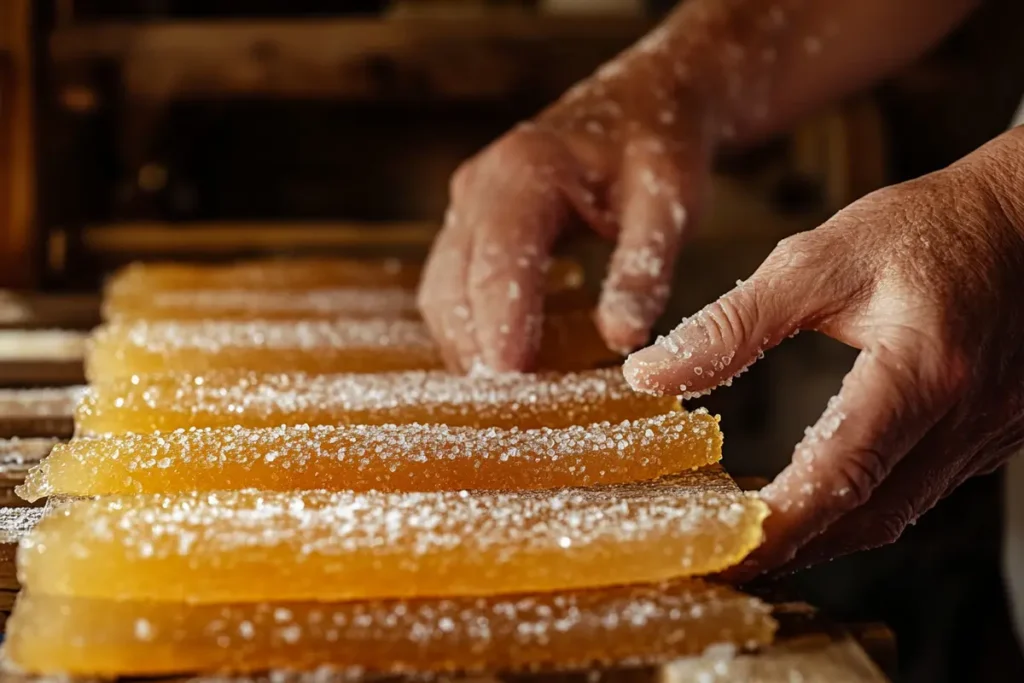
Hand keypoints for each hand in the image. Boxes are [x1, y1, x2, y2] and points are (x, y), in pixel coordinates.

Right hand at [417, 43, 715, 371]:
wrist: (640, 104)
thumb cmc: (658, 148)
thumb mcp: (667, 204)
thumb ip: (642, 269)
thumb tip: (621, 341)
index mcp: (524, 173)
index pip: (499, 263)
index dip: (500, 329)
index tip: (509, 387)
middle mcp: (478, 189)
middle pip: (453, 289)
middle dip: (478, 353)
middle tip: (513, 416)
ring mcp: (466, 210)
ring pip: (444, 297)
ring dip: (471, 349)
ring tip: (513, 403)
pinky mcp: (471, 231)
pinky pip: (455, 293)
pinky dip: (476, 333)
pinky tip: (512, 367)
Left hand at [625, 127, 1023, 577]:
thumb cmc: (929, 229)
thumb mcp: (821, 259)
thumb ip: (735, 322)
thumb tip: (650, 373)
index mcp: (923, 370)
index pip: (843, 469)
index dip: (781, 520)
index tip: (723, 547)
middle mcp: (964, 419)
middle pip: (868, 514)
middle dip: (792, 548)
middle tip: (724, 562)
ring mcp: (986, 436)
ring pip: (895, 515)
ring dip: (824, 538)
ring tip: (758, 544)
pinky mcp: (990, 438)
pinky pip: (918, 495)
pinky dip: (860, 510)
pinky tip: (820, 503)